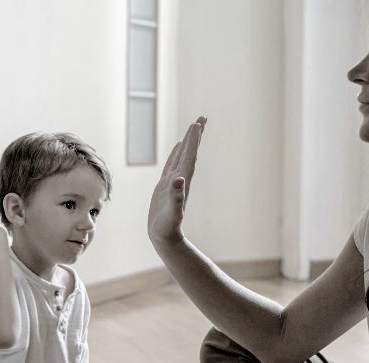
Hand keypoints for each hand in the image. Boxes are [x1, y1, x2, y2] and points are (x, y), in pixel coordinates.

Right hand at [147, 116, 205, 247]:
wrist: (165, 238)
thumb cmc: (167, 228)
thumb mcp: (172, 213)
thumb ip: (176, 198)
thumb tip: (179, 180)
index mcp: (182, 183)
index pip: (189, 157)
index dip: (193, 141)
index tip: (198, 123)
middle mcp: (180, 179)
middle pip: (189, 153)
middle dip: (196, 136)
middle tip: (203, 117)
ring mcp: (173, 182)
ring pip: (182, 156)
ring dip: (188, 142)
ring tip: (194, 127)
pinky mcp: (165, 186)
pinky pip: (172, 164)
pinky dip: (176, 153)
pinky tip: (178, 146)